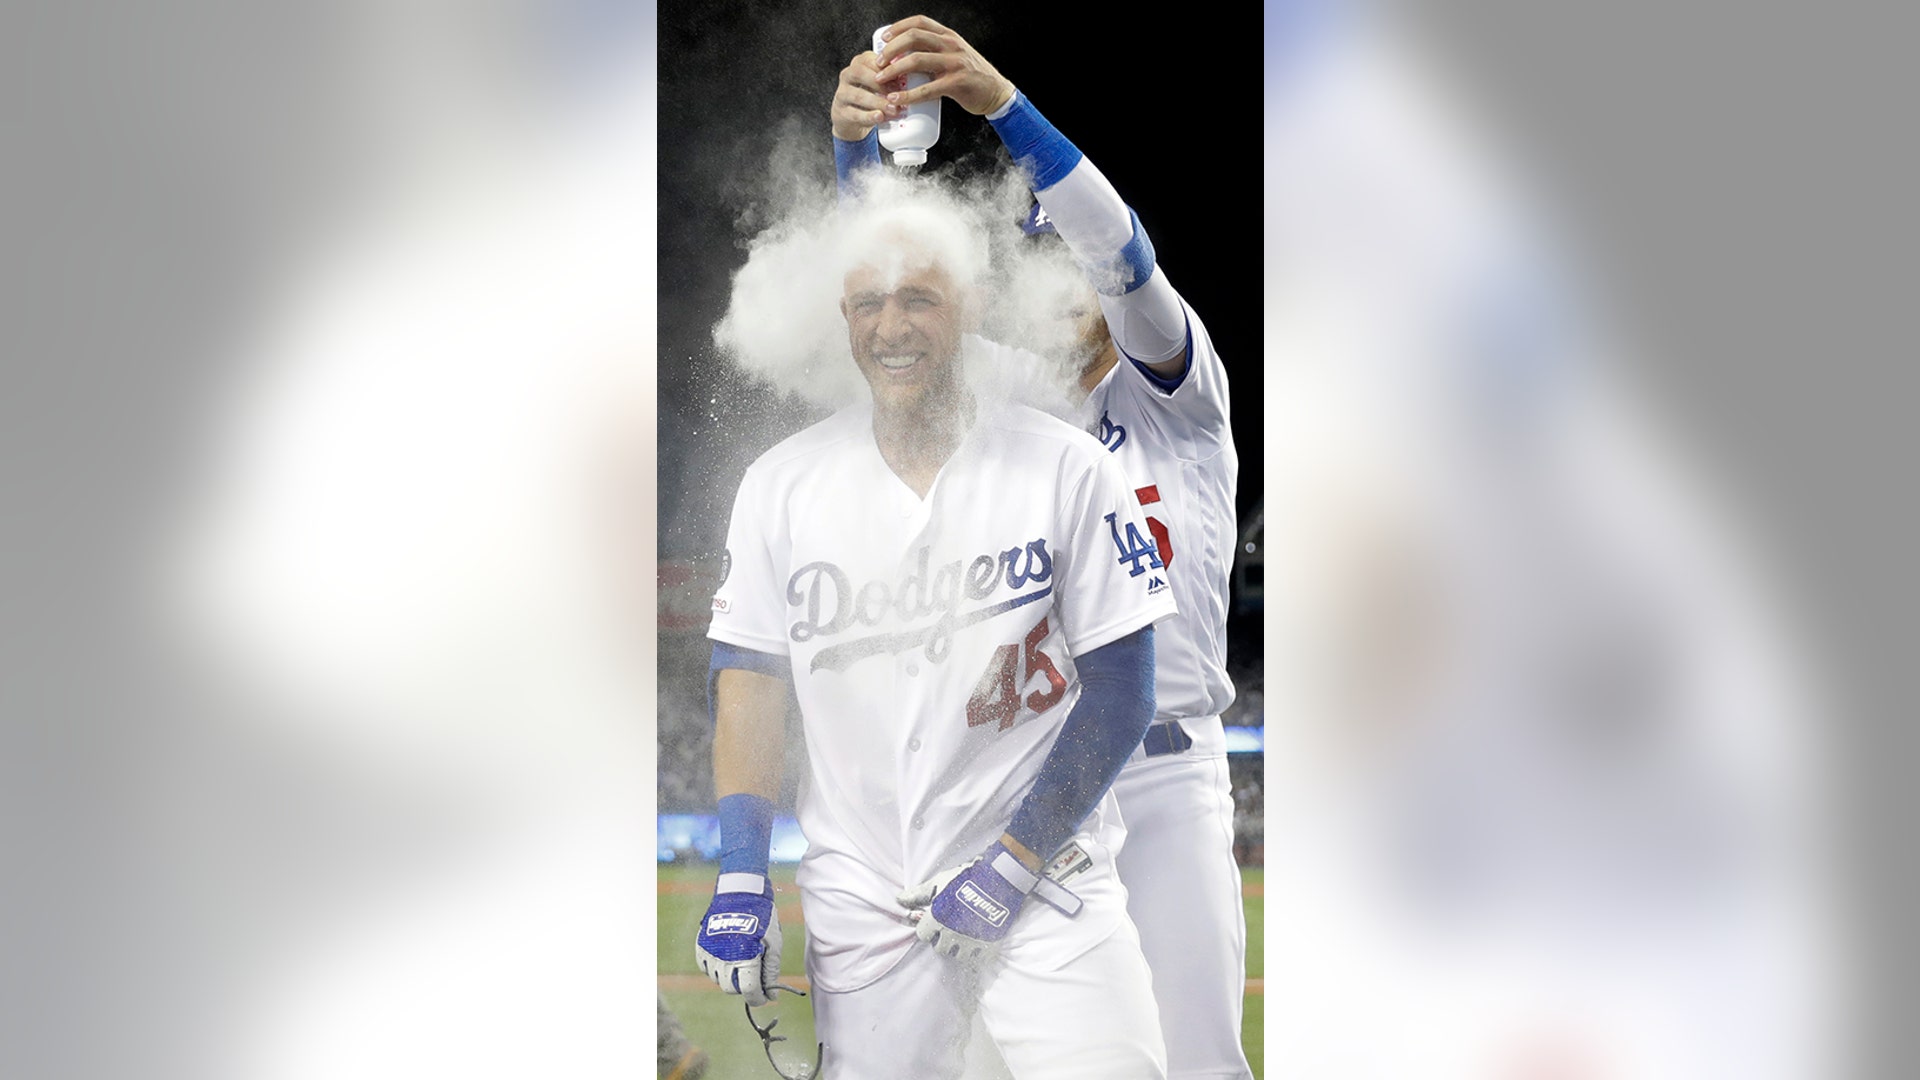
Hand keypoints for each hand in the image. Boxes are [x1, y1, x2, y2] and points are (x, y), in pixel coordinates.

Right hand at [694, 874, 783, 1005]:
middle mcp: (724, 959)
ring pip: (717, 979)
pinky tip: (727, 958)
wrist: (740, 892)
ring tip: (740, 962)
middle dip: (744, 987)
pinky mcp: (701, 945)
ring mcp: (710, 952)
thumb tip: (772, 995)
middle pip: (731, 989)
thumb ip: (771, 970)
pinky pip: (705, 968)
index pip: (749, 991)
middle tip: (754, 976)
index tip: (764, 997)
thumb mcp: (774, 942)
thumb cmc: (762, 917)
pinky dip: (715, 968)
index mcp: (745, 958)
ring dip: (729, 978)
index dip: (758, 998)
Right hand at [832, 52, 905, 140]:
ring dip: (878, 102)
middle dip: (881, 84)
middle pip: (860, 73)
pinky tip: (880, 117)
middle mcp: (847, 75)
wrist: (851, 117)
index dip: (885, 67)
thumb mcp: (880, 82)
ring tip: (894, 109)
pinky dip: (869, 116)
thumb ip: (891, 77)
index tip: (900, 77)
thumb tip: (911, 78)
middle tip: (897, 94)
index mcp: (858, 63)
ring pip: (858, 95)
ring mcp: (842, 94)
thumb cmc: (870, 95)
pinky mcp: (841, 112)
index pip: (869, 58)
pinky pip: (854, 114)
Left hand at [873, 16, 1015, 116]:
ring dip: (894, 70)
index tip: (883, 39)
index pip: (919, 22)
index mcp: (948, 36)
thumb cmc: (972, 76)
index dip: (898, 28)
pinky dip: (908, 94)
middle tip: (878, 63)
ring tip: (881, 80)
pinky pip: (927, 88)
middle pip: (914, 38)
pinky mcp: (957, 83)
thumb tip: (903, 57)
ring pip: (917, 60)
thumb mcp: (954, 56)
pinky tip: (897, 99)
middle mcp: (951, 45)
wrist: (996, 92)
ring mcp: (955, 63)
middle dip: (891, 49)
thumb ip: (934, 52)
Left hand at [896, 839, 1039, 962]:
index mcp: (937, 919)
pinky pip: (979, 959)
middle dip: (943, 940)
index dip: (928, 928)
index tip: (935, 922)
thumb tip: (899, 900)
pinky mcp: (989, 943)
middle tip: (950, 929)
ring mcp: (971, 940)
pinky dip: (978, 953)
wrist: (998, 878)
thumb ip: (918, 894)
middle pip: (940, 948)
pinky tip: (979, 941)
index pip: (923, 935)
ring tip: (964, 936)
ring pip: (959, 956)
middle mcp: (952, 933)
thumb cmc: (965, 878)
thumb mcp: (939, 882)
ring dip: (959, 948)